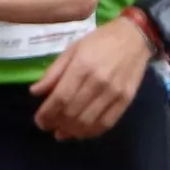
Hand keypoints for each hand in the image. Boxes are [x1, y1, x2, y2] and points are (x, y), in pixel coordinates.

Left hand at [31, 11, 153, 139]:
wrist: (135, 37)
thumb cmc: (100, 41)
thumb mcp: (72, 49)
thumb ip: (53, 72)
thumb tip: (34, 92)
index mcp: (82, 66)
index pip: (60, 98)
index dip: (47, 114)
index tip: (39, 121)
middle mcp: (98, 81)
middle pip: (72, 113)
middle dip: (56, 123)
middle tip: (48, 126)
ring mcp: (114, 93)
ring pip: (87, 122)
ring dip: (71, 131)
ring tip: (61, 132)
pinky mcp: (126, 100)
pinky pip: (106, 124)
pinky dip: (90, 132)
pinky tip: (80, 132)